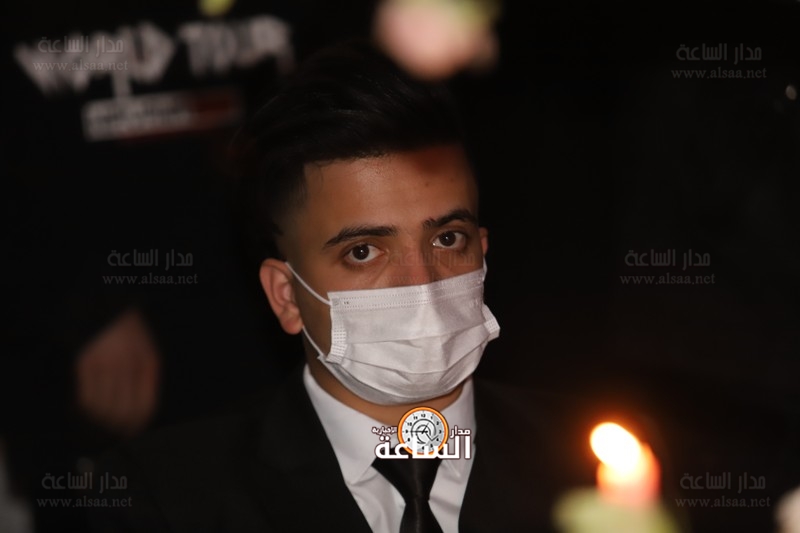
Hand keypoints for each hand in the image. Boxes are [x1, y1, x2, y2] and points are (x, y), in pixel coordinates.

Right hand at [75, 308, 159, 436]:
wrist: (106, 306)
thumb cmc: (127, 332)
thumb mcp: (147, 351)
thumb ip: (146, 380)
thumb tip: (139, 416)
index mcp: (149, 364)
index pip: (146, 407)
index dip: (136, 426)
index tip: (128, 435)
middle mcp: (130, 366)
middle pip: (124, 413)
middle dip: (116, 429)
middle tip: (108, 434)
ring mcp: (107, 364)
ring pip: (103, 409)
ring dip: (97, 422)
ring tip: (93, 424)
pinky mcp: (85, 363)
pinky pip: (85, 398)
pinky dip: (82, 410)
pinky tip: (81, 410)